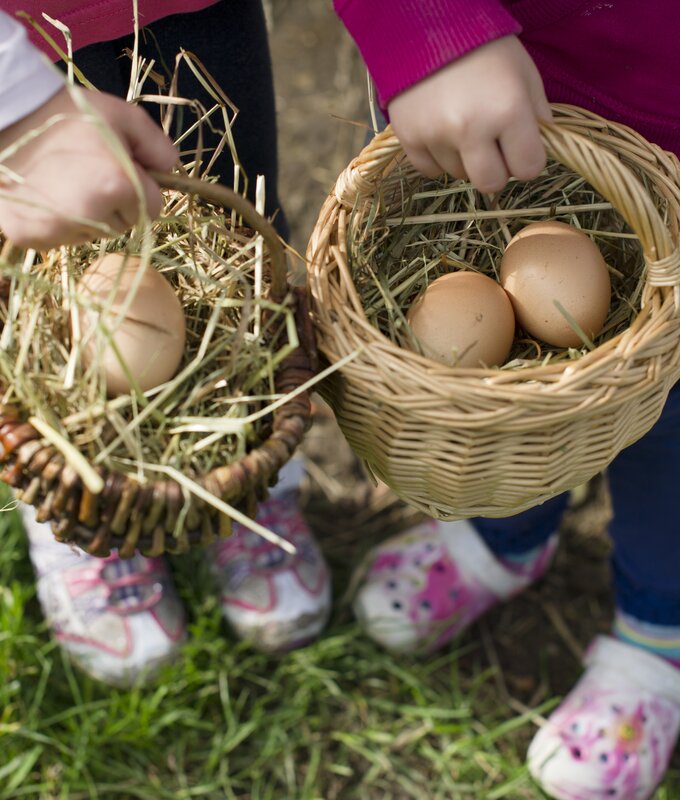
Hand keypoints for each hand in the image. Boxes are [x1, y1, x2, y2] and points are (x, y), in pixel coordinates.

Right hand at [0, 86, 178, 248]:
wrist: (5, 116)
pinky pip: (61, 239)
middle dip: (115, 204)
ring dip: (87, 215)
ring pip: (93, 234)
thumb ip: (157, 144)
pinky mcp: (32, 237)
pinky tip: (46, 194)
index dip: (138, 188)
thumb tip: (171, 171)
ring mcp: (58, 229)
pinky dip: (58, 223)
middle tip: (88, 173)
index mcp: (118, 186)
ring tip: (64, 182)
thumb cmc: (68, 115)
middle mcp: (91, 214)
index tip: (118, 170)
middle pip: (123, 225)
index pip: (152, 209)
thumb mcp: (122, 117)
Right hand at [387, 36, 551, 192]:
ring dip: (465, 159)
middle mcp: (471, 128)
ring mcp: (436, 135)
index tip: (520, 147)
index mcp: (508, 110)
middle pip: (491, 183)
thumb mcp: (523, 72)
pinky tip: (442, 132)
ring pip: (460, 175)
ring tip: (462, 126)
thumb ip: (537, 114)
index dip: (527, 160)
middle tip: (492, 148)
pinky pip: (431, 170)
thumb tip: (539, 149)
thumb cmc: (483, 48)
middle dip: (496, 170)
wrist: (426, 25)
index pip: (529, 168)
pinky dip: (439, 158)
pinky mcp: (409, 138)